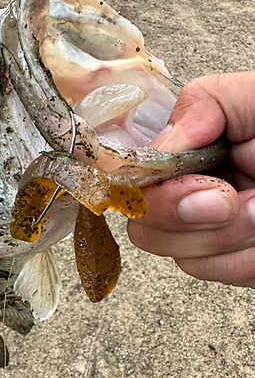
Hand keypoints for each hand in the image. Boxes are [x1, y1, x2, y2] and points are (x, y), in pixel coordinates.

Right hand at [127, 71, 254, 287]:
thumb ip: (203, 105)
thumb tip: (159, 146)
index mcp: (187, 154)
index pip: (133, 181)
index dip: (154, 191)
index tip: (205, 186)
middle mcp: (187, 193)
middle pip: (145, 227)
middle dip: (190, 217)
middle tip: (236, 198)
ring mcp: (206, 233)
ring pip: (182, 256)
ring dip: (229, 237)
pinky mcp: (231, 261)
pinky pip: (218, 271)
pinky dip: (247, 257)